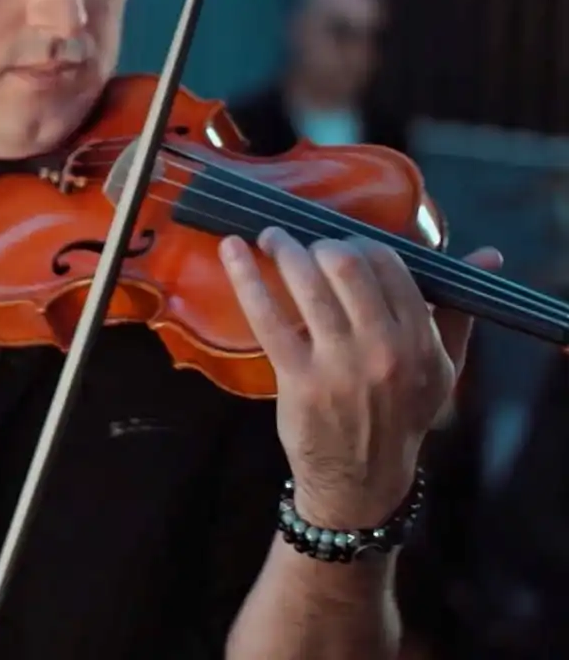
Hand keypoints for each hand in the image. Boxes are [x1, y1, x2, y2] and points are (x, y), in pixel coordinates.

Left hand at [218, 228, 501, 527]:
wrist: (364, 482)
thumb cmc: (401, 414)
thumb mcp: (443, 367)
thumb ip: (458, 309)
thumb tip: (489, 254)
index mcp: (420, 339)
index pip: (388, 263)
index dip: (357, 242)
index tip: (337, 243)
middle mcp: (384, 348)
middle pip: (345, 264)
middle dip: (318, 243)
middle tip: (301, 242)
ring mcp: (339, 364)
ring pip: (307, 283)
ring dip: (283, 248)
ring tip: (270, 237)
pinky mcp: (298, 378)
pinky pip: (267, 315)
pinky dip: (246, 277)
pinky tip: (230, 250)